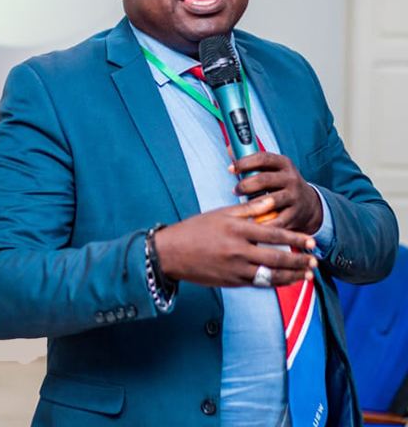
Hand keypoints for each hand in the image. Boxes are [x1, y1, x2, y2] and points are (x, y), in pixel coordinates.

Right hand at [155, 197, 317, 287]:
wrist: (170, 253)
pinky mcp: (231, 282)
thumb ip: (248, 209)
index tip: (310, 241)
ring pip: (271, 276)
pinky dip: (276, 283)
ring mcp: (235, 269)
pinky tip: (286, 280)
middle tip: (314, 260)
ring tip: (307, 274)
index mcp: (236, 230)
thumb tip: (271, 201)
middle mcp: (238, 251)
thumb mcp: (220, 214)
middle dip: (299, 260)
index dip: (295, 239)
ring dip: (292, 275)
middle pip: (277, 258)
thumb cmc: (194, 230)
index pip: (274, 235)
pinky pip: (259, 284)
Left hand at [231, 152, 322, 234]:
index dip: (244, 162)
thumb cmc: (281, 183)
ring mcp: (294, 196)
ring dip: (252, 204)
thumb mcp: (272, 168)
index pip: (262, 158)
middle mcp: (290, 178)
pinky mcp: (295, 214)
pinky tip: (251, 222)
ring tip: (241, 207)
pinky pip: (276, 220)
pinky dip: (262, 223)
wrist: (308, 204)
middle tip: (235, 191)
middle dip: (245, 185)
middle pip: (264, 180)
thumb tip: (230, 149)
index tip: (230, 169)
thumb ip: (252, 161)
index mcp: (283, 163)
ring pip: (270, 200)